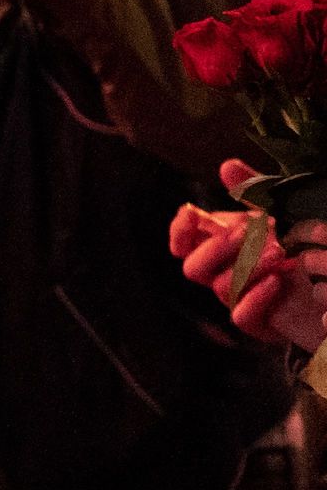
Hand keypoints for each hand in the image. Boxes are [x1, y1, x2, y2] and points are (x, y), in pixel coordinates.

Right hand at [171, 160, 326, 350]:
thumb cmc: (310, 247)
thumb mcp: (287, 213)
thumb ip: (256, 191)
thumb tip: (226, 165)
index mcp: (225, 247)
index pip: (184, 243)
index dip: (180, 230)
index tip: (193, 212)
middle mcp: (227, 274)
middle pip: (193, 268)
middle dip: (217, 247)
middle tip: (250, 230)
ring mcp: (242, 300)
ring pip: (221, 287)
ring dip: (248, 266)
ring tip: (281, 252)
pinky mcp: (261, 324)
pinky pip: (241, 316)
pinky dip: (256, 297)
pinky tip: (278, 281)